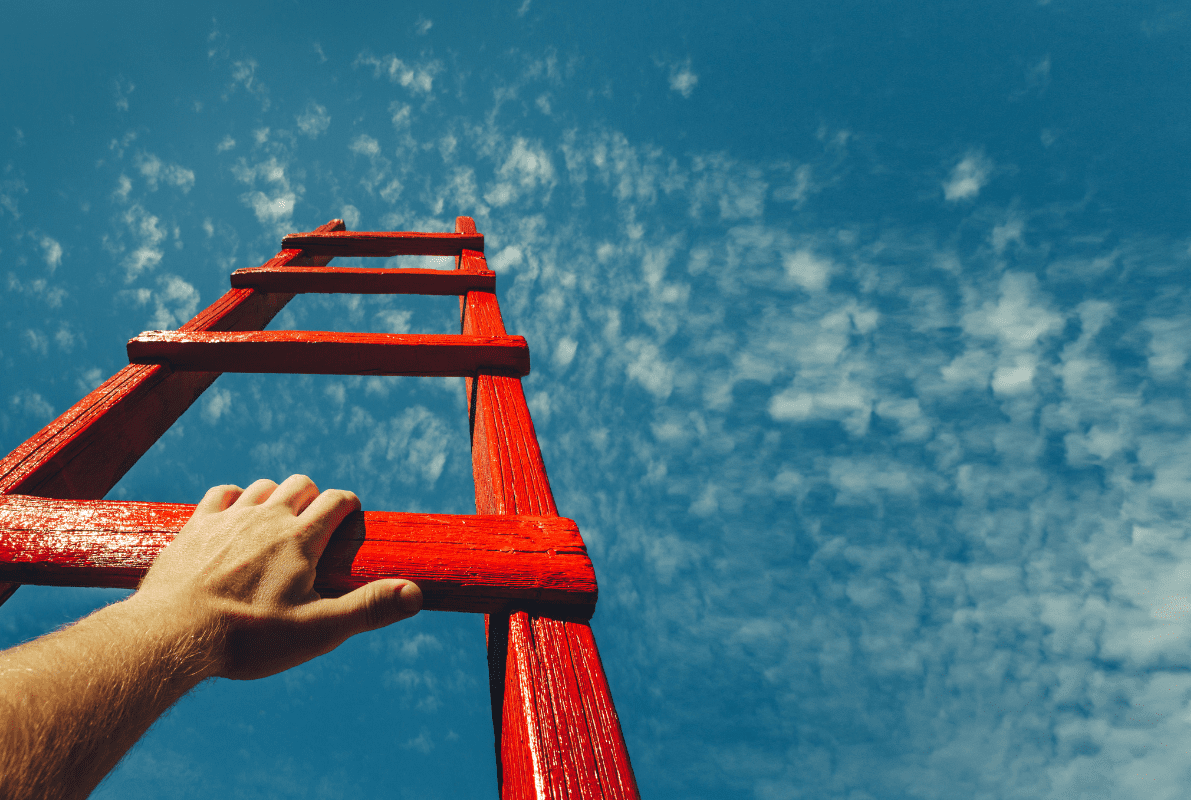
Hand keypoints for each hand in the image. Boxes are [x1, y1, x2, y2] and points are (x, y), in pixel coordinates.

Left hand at [132, 475, 422, 679]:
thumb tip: (415, 593)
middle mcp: (267, 518)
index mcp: (300, 539)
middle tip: (314, 525)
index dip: (348, 506)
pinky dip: (235, 498)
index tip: (350, 519)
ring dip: (275, 497)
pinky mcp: (196, 526)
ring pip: (262, 486)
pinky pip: (223, 493)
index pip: (335, 501)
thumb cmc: (248, 638)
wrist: (172, 635)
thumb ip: (368, 609)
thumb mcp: (318, 631)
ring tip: (277, 523)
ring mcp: (228, 519)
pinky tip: (235, 517)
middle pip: (300, 484)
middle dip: (313, 497)